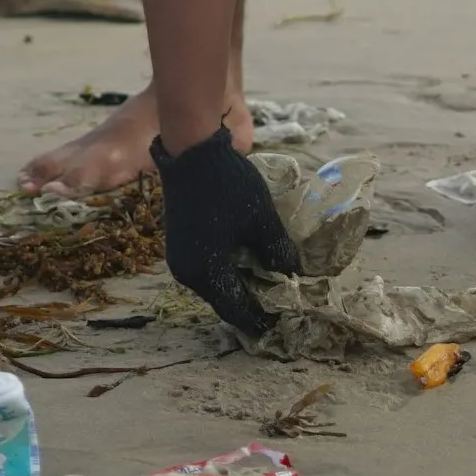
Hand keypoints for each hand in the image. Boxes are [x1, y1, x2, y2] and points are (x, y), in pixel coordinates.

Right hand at [150, 124, 303, 339]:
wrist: (192, 151)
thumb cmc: (228, 187)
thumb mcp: (261, 220)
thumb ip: (278, 253)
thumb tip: (294, 276)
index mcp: (204, 272)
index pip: (234, 310)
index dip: (258, 320)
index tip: (282, 324)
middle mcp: (187, 273)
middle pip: (223, 299)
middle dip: (251, 303)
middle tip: (280, 303)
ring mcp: (181, 258)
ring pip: (215, 283)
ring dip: (240, 285)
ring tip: (269, 283)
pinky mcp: (182, 243)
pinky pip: (208, 268)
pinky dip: (228, 270)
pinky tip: (249, 262)